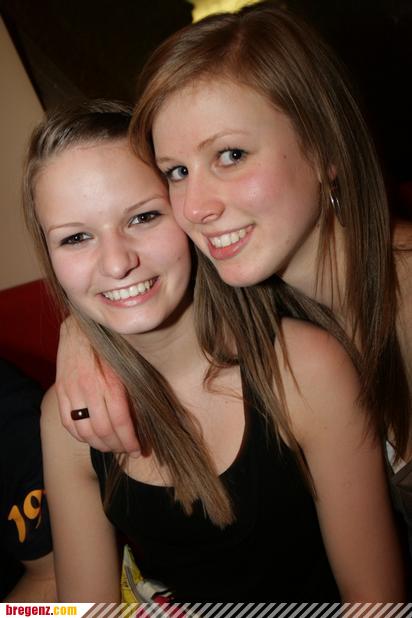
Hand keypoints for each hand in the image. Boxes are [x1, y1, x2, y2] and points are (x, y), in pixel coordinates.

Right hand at [55, 316, 139, 453]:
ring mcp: (72, 391)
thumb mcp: (127, 366)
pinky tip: (91, 437)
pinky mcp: (61, 391)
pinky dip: (80, 435)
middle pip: (103, 431)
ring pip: (84, 431)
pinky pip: (67, 423)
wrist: (81, 329)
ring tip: (110, 447)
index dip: (130, 440)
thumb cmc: (111, 347)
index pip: (121, 421)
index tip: (137, 450)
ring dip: (99, 445)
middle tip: (126, 450)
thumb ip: (132, 391)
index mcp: (111, 382)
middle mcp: (90, 389)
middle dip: (117, 446)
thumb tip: (144, 419)